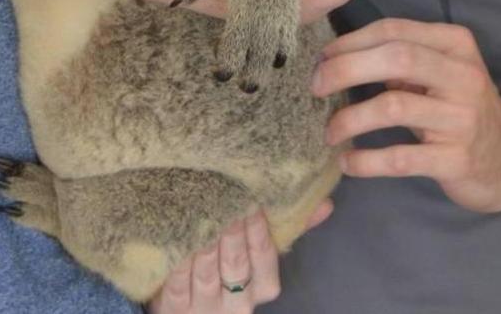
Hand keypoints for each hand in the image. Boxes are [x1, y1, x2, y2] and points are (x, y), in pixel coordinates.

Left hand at [146, 203, 331, 311]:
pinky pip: (177, 284)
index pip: (264, 258)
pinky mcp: (176, 310)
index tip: (252, 201)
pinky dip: (178, 259)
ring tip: (200, 210)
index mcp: (261, 288)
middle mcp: (237, 304)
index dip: (258, 231)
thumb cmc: (231, 270)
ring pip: (206, 272)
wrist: (193, 306)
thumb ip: (289, 227)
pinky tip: (177, 236)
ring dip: (203, 241)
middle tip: (224, 198)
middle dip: (231, 230)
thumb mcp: (259, 254)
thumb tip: (324, 203)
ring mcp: (205, 308)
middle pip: (235, 264)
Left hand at [311, 17, 500, 212]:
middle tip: (315, 86)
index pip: (394, 30)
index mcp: (455, 44)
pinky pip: (401, 157)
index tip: (322, 57)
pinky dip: (367, 160)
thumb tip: (339, 57)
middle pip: (395, 58)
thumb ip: (402, 58)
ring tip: (329, 131)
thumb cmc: (463, 107)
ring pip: (393, 106)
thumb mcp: (442, 71)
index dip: (351, 42)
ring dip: (351, 118)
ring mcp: (462, 118)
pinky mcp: (457, 159)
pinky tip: (348, 162)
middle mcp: (462, 75)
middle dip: (346, 69)